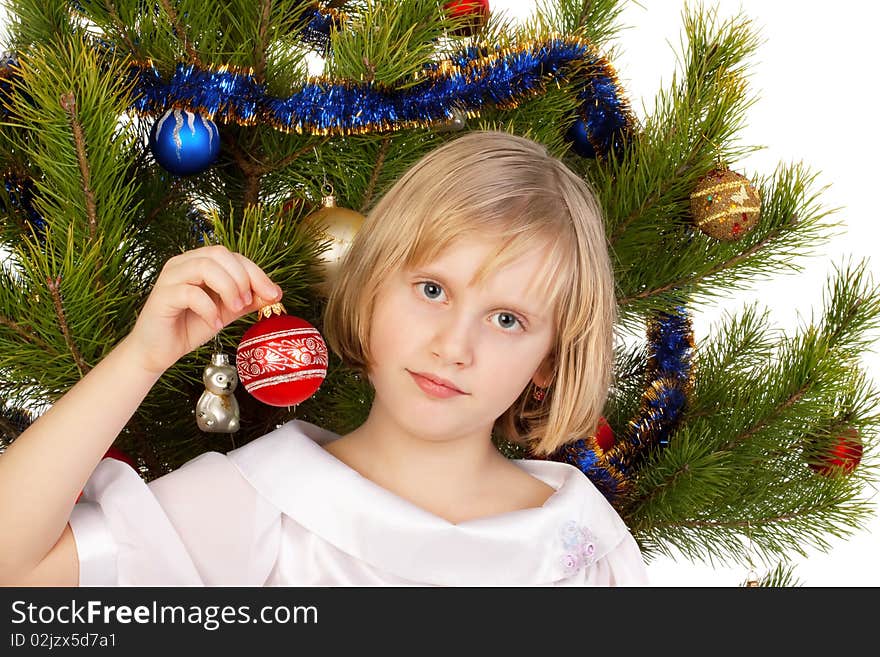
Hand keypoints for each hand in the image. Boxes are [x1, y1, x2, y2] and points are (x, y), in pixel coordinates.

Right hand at [124, 245, 282, 373]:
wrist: (158, 351)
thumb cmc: (190, 327)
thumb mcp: (227, 312)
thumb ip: (248, 300)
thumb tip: (276, 293)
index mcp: (200, 263)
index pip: (233, 256)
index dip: (256, 272)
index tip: (274, 293)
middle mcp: (183, 263)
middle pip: (219, 254)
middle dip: (242, 277)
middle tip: (248, 303)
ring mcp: (170, 277)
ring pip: (205, 266)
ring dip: (228, 287)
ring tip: (235, 309)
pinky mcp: (162, 295)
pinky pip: (190, 292)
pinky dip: (209, 308)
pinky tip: (214, 324)